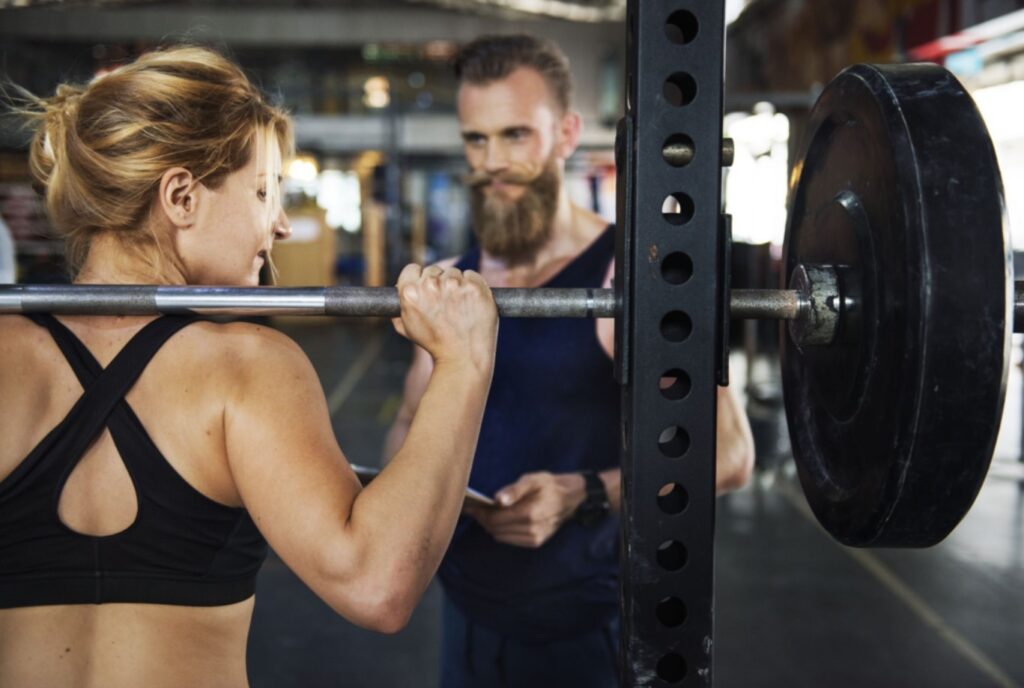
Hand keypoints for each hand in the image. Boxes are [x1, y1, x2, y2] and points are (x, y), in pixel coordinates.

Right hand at [392, 264, 497, 373]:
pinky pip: (472, 275)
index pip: (412, 269)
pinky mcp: (475, 287)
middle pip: (434, 270)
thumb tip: (399, 289)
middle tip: (445, 302)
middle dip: (439, 282)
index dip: (419, 278)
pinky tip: (471, 303)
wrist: (462, 357)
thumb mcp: (407, 327)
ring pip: (454, 272)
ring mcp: (454, 285)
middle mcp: (431, 285)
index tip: (427, 288)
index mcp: (410, 292)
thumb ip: (399, 306)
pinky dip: (472, 286)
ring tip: (459, 307)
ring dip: (456, 284)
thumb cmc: (434, 344)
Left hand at [464, 472, 586, 547]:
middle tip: (475, 508)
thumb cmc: (549, 485)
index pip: (495, 519)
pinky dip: (502, 531)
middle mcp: (531, 530)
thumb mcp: (532, 479)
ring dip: (491, 526)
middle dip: (483, 519)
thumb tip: (497, 500)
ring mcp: (534, 538)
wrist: (571, 498)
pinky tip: (501, 520)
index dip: (480, 513)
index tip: (471, 506)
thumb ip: (514, 490)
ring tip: (487, 512)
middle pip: (495, 529)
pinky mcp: (535, 542)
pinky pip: (510, 540)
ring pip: (501, 536)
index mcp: (529, 513)